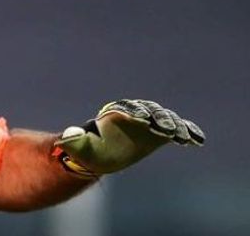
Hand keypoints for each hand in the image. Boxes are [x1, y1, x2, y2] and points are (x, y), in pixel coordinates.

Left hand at [54, 99, 204, 175]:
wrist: (103, 154)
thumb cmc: (90, 149)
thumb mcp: (80, 146)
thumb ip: (74, 140)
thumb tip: (64, 138)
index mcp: (116, 113)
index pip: (127, 108)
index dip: (135, 112)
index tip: (142, 119)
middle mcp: (135, 114)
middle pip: (150, 111)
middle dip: (158, 118)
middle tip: (166, 130)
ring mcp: (150, 122)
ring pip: (165, 119)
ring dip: (175, 125)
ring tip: (184, 137)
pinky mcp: (161, 132)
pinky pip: (177, 129)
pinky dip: (188, 132)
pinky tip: (197, 141)